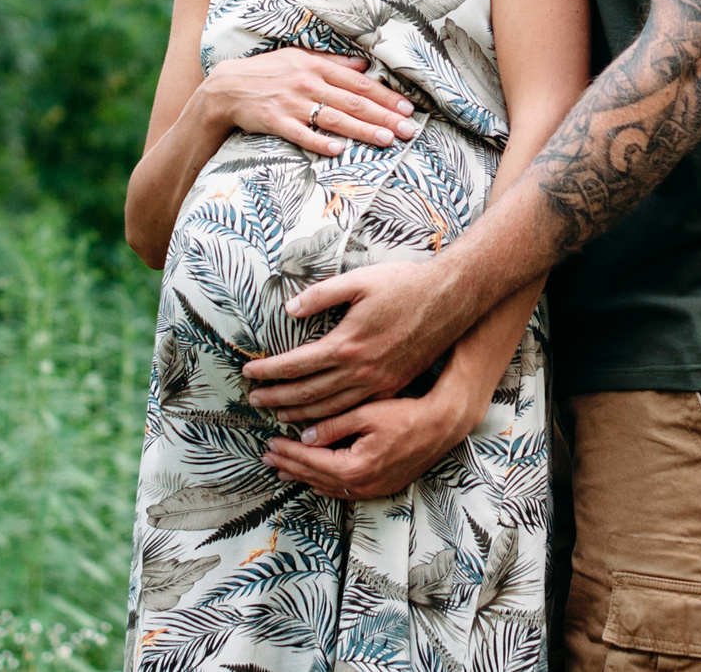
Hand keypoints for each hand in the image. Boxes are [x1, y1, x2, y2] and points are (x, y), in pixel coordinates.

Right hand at [197, 49, 417, 156]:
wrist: (226, 87)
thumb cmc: (267, 71)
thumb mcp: (299, 57)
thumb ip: (332, 61)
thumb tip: (364, 64)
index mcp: (316, 66)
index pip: (358, 82)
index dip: (384, 96)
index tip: (406, 107)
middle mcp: (307, 83)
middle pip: (352, 102)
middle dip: (383, 116)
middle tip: (408, 129)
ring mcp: (291, 103)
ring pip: (333, 118)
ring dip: (362, 130)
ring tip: (386, 140)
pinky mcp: (275, 121)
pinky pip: (301, 134)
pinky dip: (319, 142)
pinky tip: (338, 151)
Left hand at [242, 258, 461, 422]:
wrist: (451, 301)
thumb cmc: (405, 285)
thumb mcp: (359, 281)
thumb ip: (321, 295)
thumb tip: (290, 309)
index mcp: (346, 344)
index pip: (295, 365)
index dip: (269, 372)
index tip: (249, 374)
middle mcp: (359, 371)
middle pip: (307, 394)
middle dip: (276, 398)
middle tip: (254, 400)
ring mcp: (377, 383)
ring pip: (329, 408)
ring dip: (299, 415)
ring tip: (278, 416)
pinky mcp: (392, 386)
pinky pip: (355, 410)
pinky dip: (332, 419)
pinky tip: (320, 421)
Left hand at [261, 387, 476, 501]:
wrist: (441, 427)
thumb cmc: (406, 416)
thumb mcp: (365, 414)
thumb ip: (332, 426)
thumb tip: (305, 436)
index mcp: (353, 468)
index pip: (310, 461)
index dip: (288, 452)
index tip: (270, 443)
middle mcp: (361, 486)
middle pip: (315, 477)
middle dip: (290, 466)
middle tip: (268, 457)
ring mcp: (372, 490)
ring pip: (328, 487)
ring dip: (304, 477)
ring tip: (283, 469)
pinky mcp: (382, 487)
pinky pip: (345, 490)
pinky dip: (326, 484)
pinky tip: (316, 481)